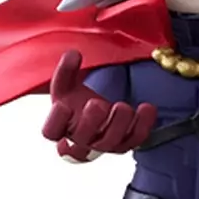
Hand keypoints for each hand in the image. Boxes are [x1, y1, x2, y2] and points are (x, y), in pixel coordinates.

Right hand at [42, 50, 156, 158]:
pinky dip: (143, 125)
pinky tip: (147, 108)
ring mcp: (104, 144)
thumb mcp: (67, 84)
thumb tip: (72, 54)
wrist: (96, 114)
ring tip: (122, 106)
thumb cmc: (77, 101)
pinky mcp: (125, 143)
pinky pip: (135, 140)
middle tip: (97, 103)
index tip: (63, 105)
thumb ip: (66, 69)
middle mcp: (81, 140)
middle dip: (91, 122)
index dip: (56, 121)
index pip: (51, 132)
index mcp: (61, 126)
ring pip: (111, 143)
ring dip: (118, 124)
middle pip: (82, 139)